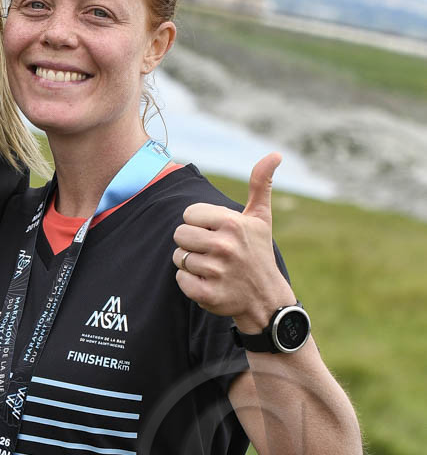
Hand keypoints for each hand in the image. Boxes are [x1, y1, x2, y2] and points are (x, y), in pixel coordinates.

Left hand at [172, 153, 293, 329]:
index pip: (189, 214)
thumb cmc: (258, 253)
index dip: (200, 224)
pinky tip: (209, 283)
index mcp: (233, 223)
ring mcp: (217, 272)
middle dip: (192, 243)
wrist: (266, 299)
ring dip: (191, 263)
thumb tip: (275, 154)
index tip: (217, 233)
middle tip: (213, 251)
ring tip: (212, 267)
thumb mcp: (260, 218)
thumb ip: (260, 184)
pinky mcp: (208, 295)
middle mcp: (225, 246)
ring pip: (179, 257)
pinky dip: (190, 283)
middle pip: (180, 235)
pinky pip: (180, 280)